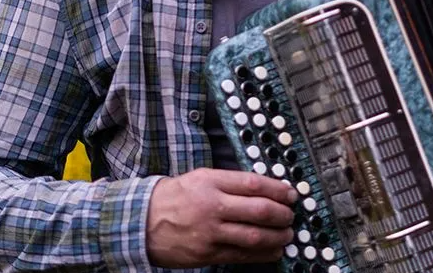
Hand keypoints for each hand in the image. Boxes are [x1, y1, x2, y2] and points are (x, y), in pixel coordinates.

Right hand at [146, 167, 297, 267]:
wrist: (142, 222)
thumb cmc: (174, 197)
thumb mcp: (201, 178)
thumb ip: (230, 182)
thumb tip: (264, 189)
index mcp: (211, 182)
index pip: (253, 183)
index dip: (278, 190)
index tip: (291, 194)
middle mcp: (212, 206)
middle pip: (258, 210)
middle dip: (281, 214)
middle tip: (290, 215)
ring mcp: (210, 232)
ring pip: (253, 236)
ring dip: (276, 236)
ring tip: (287, 234)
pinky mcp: (207, 253)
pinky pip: (241, 255)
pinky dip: (262, 254)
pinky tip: (273, 250)